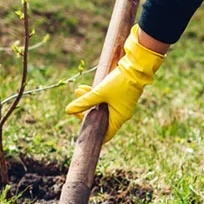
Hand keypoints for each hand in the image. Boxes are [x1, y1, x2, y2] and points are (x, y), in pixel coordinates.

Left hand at [65, 25, 166, 142]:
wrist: (135, 68)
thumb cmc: (120, 83)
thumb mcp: (99, 92)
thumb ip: (83, 102)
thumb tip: (68, 111)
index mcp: (118, 118)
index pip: (105, 135)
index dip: (93, 134)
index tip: (81, 128)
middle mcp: (121, 114)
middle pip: (100, 119)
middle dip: (86, 111)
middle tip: (75, 105)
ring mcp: (121, 105)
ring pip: (101, 107)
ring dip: (89, 100)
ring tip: (78, 90)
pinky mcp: (121, 96)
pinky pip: (105, 100)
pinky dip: (96, 96)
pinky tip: (86, 88)